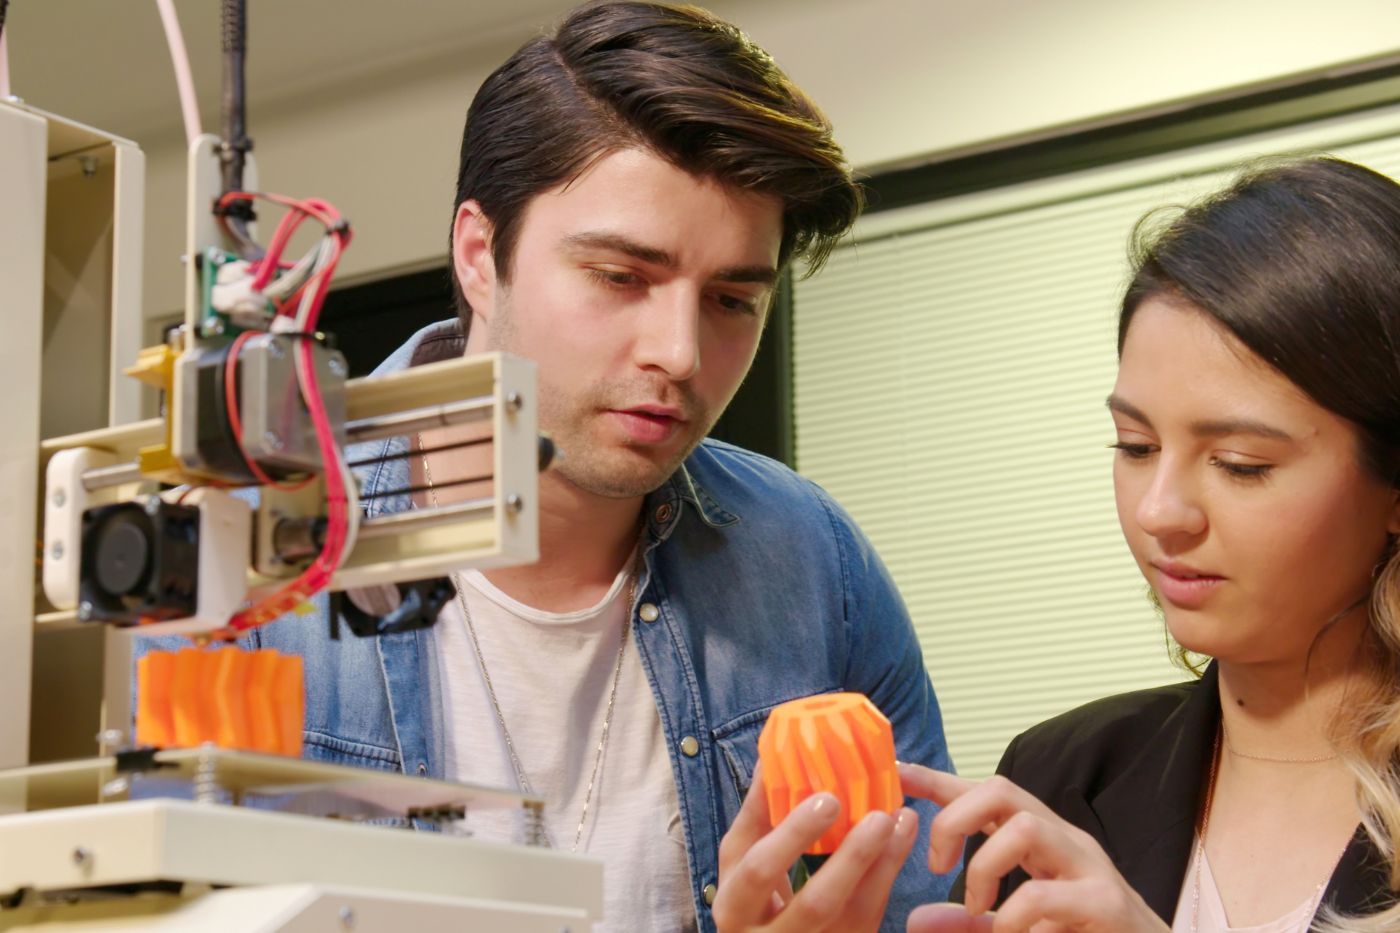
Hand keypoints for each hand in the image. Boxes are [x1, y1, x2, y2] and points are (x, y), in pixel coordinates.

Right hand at [713, 760, 919, 932]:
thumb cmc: (767, 904)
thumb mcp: (753, 869)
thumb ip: (761, 821)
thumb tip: (772, 758)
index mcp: (731, 898)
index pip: (741, 853)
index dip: (763, 816)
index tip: (796, 778)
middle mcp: (753, 926)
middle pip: (765, 876)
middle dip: (796, 833)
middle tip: (830, 799)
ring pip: (823, 901)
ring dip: (857, 853)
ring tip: (885, 815)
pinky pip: (864, 913)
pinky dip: (885, 870)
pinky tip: (901, 836)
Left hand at [899, 764, 1167, 932]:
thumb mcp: (1013, 927)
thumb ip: (969, 922)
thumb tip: (916, 919)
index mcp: (1041, 843)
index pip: (984, 795)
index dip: (937, 781)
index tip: (897, 773)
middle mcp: (1066, 843)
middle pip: (1003, 789)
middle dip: (955, 818)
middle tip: (937, 867)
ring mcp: (1090, 869)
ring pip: (1026, 827)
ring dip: (985, 867)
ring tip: (979, 908)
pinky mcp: (1105, 905)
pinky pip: (1043, 895)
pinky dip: (1011, 917)